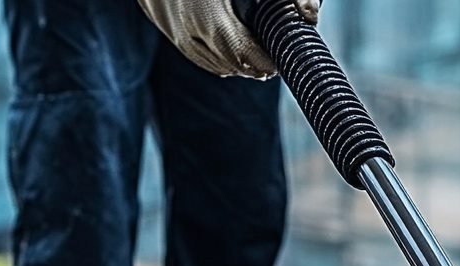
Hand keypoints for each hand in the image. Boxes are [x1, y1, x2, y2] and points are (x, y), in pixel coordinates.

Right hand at [138, 0, 321, 79]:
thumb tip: (309, 14)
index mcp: (205, 6)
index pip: (240, 54)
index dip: (264, 62)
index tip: (279, 59)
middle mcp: (179, 18)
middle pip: (224, 62)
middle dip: (250, 65)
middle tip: (269, 59)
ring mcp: (162, 19)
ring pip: (204, 60)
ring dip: (229, 61)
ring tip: (250, 54)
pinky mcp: (151, 12)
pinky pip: (184, 45)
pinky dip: (207, 50)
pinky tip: (223, 44)